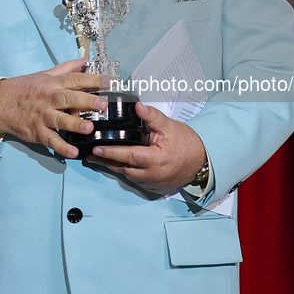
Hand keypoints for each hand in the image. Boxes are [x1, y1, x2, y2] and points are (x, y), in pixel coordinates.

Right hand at [0, 58, 106, 157]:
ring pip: (60, 120)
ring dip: (75, 124)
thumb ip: (67, 68)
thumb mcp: (45, 74)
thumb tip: (86, 59)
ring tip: (89, 129)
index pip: (76, 79)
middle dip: (87, 101)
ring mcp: (42, 116)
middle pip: (69, 98)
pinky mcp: (36, 132)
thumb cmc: (25, 89)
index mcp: (54, 83)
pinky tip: (73, 152)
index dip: (94, 79)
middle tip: (103, 105)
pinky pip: (50, 140)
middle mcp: (49, 98)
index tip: (111, 81)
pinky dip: (61, 147)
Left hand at [86, 102, 206, 193]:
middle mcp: (152, 175)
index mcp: (155, 159)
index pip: (128, 155)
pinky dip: (126, 171)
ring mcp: (153, 183)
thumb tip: (138, 106)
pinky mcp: (155, 187)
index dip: (111, 152)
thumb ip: (152, 117)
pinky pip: (136, 180)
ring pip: (128, 176)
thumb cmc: (187, 143)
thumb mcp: (170, 126)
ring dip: (114, 166)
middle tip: (90, 154)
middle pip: (123, 168)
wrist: (203, 161)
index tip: (97, 148)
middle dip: (106, 161)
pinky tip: (118, 164)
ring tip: (99, 158)